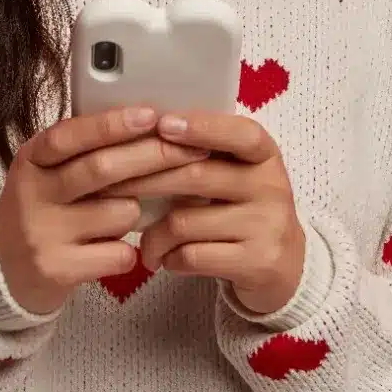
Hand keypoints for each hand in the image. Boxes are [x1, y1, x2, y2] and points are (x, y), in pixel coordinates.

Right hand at [0, 106, 209, 315]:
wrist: (3, 272)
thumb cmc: (44, 212)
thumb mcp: (49, 174)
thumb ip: (85, 152)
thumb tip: (151, 125)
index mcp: (32, 160)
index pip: (71, 135)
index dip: (113, 124)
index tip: (151, 115)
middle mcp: (32, 193)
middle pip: (101, 169)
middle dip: (153, 156)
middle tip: (192, 150)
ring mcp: (42, 232)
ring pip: (119, 212)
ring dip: (137, 211)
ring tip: (126, 215)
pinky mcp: (56, 268)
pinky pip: (119, 253)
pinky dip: (130, 251)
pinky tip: (119, 250)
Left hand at [96, 112, 305, 316]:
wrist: (284, 267)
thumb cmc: (242, 211)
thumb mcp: (235, 176)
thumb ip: (201, 156)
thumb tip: (137, 135)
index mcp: (264, 155)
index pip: (239, 133)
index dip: (201, 126)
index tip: (162, 124)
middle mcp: (272, 186)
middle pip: (197, 175)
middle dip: (145, 181)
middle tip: (108, 188)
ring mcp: (268, 225)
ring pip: (187, 221)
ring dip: (153, 235)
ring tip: (143, 243)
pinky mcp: (258, 262)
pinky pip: (194, 256)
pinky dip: (169, 259)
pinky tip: (165, 260)